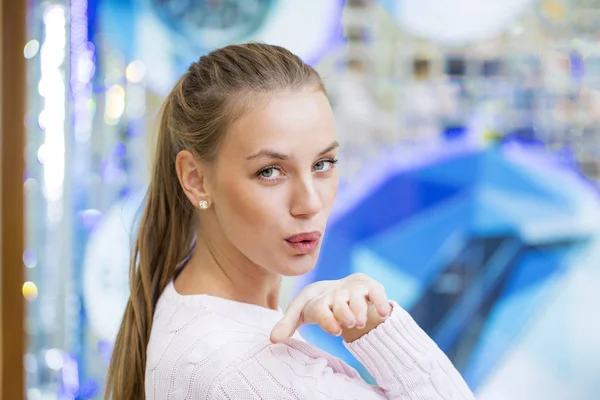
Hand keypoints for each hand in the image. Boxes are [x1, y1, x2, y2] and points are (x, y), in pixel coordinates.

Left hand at [270, 273, 391, 343]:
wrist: (341, 287)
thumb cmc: (319, 304)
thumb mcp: (302, 312)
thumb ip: (287, 324)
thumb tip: (272, 340)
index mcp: (318, 300)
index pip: (320, 308)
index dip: (327, 319)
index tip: (335, 331)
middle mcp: (336, 294)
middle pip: (340, 303)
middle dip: (345, 312)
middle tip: (351, 323)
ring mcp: (353, 290)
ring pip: (358, 298)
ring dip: (361, 309)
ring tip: (361, 322)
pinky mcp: (370, 288)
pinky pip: (376, 292)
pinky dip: (380, 301)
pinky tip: (384, 313)